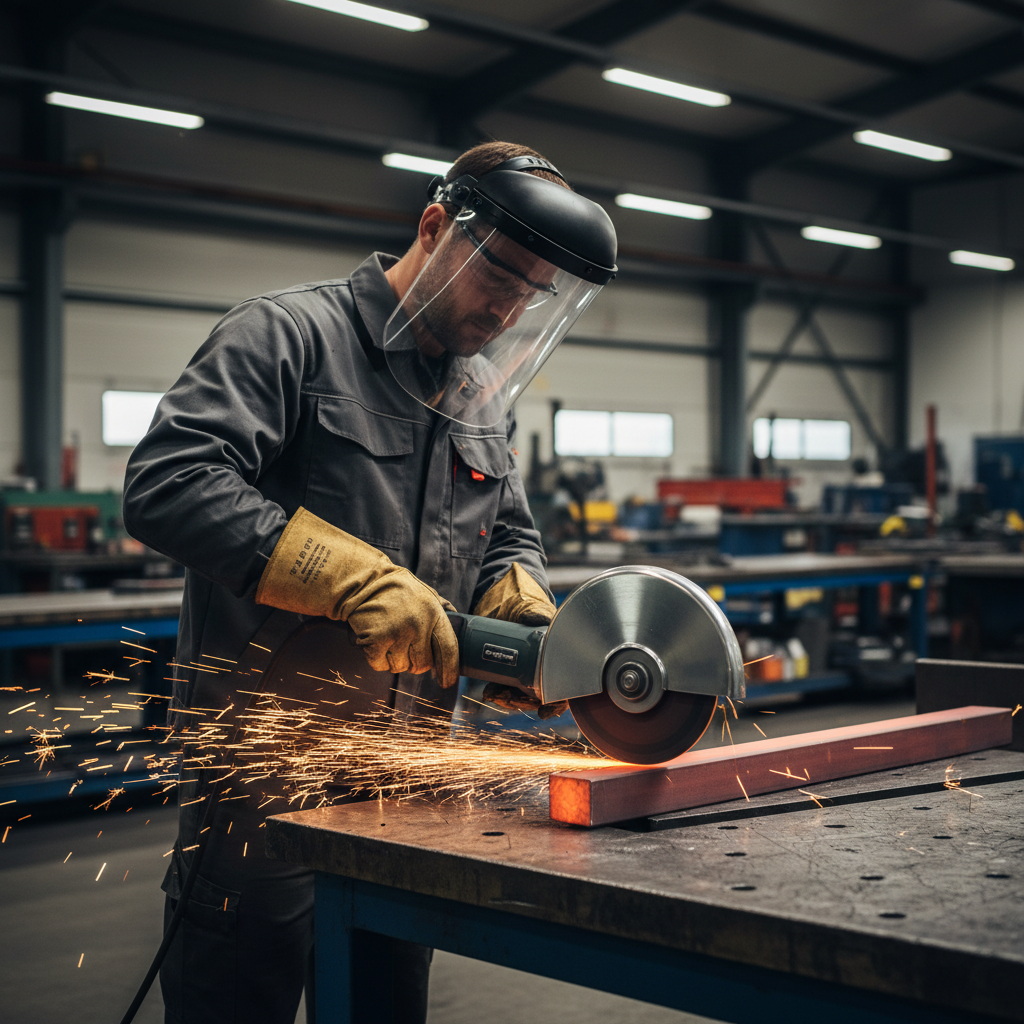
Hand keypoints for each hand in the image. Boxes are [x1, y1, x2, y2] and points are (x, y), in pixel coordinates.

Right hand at [256, 507, 458, 686]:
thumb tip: (458, 617)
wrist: (362, 581)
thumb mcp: (424, 592)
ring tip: (388, 637)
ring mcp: (397, 633)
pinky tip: (375, 639)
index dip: (449, 669)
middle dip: (414, 662)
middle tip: (404, 648)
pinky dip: (376, 658)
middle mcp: (418, 624)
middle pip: (422, 664)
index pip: (449, 648)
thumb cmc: (394, 588)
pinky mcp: (376, 640)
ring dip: (394, 659)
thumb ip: (441, 606)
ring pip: (400, 667)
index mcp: (434, 612)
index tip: (447, 682)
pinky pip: (380, 665)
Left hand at [474, 563, 565, 716]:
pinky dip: (498, 692)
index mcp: (556, 650)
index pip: (565, 683)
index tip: (545, 710)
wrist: (493, 593)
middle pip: (542, 693)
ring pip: (522, 693)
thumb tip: (544, 620)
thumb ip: (536, 612)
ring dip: (509, 699)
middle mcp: (543, 661)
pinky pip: (505, 686)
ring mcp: (524, 665)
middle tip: (509, 699)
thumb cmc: (519, 596)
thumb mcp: (528, 603)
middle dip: (525, 701)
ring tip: (495, 695)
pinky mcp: (505, 666)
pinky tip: (490, 692)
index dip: (559, 701)